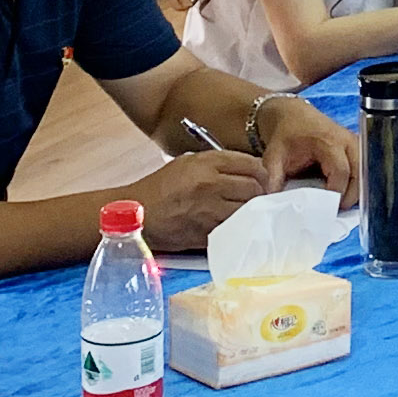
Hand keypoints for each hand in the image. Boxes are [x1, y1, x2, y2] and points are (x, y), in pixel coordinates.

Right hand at [132, 142, 270, 247]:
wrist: (135, 214)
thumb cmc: (160, 187)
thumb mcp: (188, 163)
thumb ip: (218, 164)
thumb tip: (247, 170)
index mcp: (207, 163)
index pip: (252, 164)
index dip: (262, 173)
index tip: (262, 179)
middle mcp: (211, 184)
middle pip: (254, 188)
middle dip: (260, 193)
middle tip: (258, 198)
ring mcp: (209, 210)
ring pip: (247, 211)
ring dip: (251, 212)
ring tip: (247, 212)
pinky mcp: (205, 233)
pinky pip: (233, 229)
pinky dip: (237, 228)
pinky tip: (235, 226)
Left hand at [253, 91, 365, 206]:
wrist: (291, 115)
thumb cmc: (285, 134)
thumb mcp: (273, 156)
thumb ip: (273, 179)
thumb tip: (273, 202)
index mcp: (329, 141)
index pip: (341, 172)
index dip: (336, 193)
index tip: (326, 208)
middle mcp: (346, 140)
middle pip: (360, 174)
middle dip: (350, 195)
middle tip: (335, 210)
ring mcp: (354, 143)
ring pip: (365, 172)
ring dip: (356, 190)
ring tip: (339, 203)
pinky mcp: (356, 147)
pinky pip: (364, 169)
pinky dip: (357, 183)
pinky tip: (344, 192)